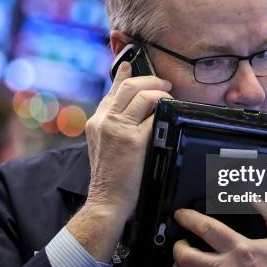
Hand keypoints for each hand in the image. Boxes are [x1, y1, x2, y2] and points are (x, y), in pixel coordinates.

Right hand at [85, 61, 171, 215]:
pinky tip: (170, 113)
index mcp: (96, 121)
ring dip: (160, 92)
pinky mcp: (133, 139)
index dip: (123, 75)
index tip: (129, 65)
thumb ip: (112, 126)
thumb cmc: (110, 178)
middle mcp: (104, 120)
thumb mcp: (102, 146)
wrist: (106, 200)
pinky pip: (154, 116)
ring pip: (143, 95)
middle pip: (129, 87)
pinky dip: (164, 110)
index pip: (112, 91)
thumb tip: (134, 112)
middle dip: (150, 80)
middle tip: (164, 84)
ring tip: (169, 96)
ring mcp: (118, 128)